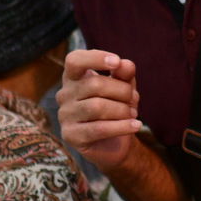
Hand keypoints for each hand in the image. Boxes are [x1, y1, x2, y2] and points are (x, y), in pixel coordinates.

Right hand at [57, 49, 141, 170]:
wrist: (115, 142)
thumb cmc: (116, 107)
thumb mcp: (124, 87)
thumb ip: (124, 74)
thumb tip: (125, 64)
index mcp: (74, 77)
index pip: (74, 60)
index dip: (95, 58)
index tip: (116, 62)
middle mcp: (64, 94)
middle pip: (94, 84)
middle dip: (122, 91)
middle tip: (134, 99)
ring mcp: (65, 115)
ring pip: (97, 107)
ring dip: (122, 110)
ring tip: (133, 114)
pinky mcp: (71, 135)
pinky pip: (99, 129)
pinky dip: (122, 126)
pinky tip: (135, 126)